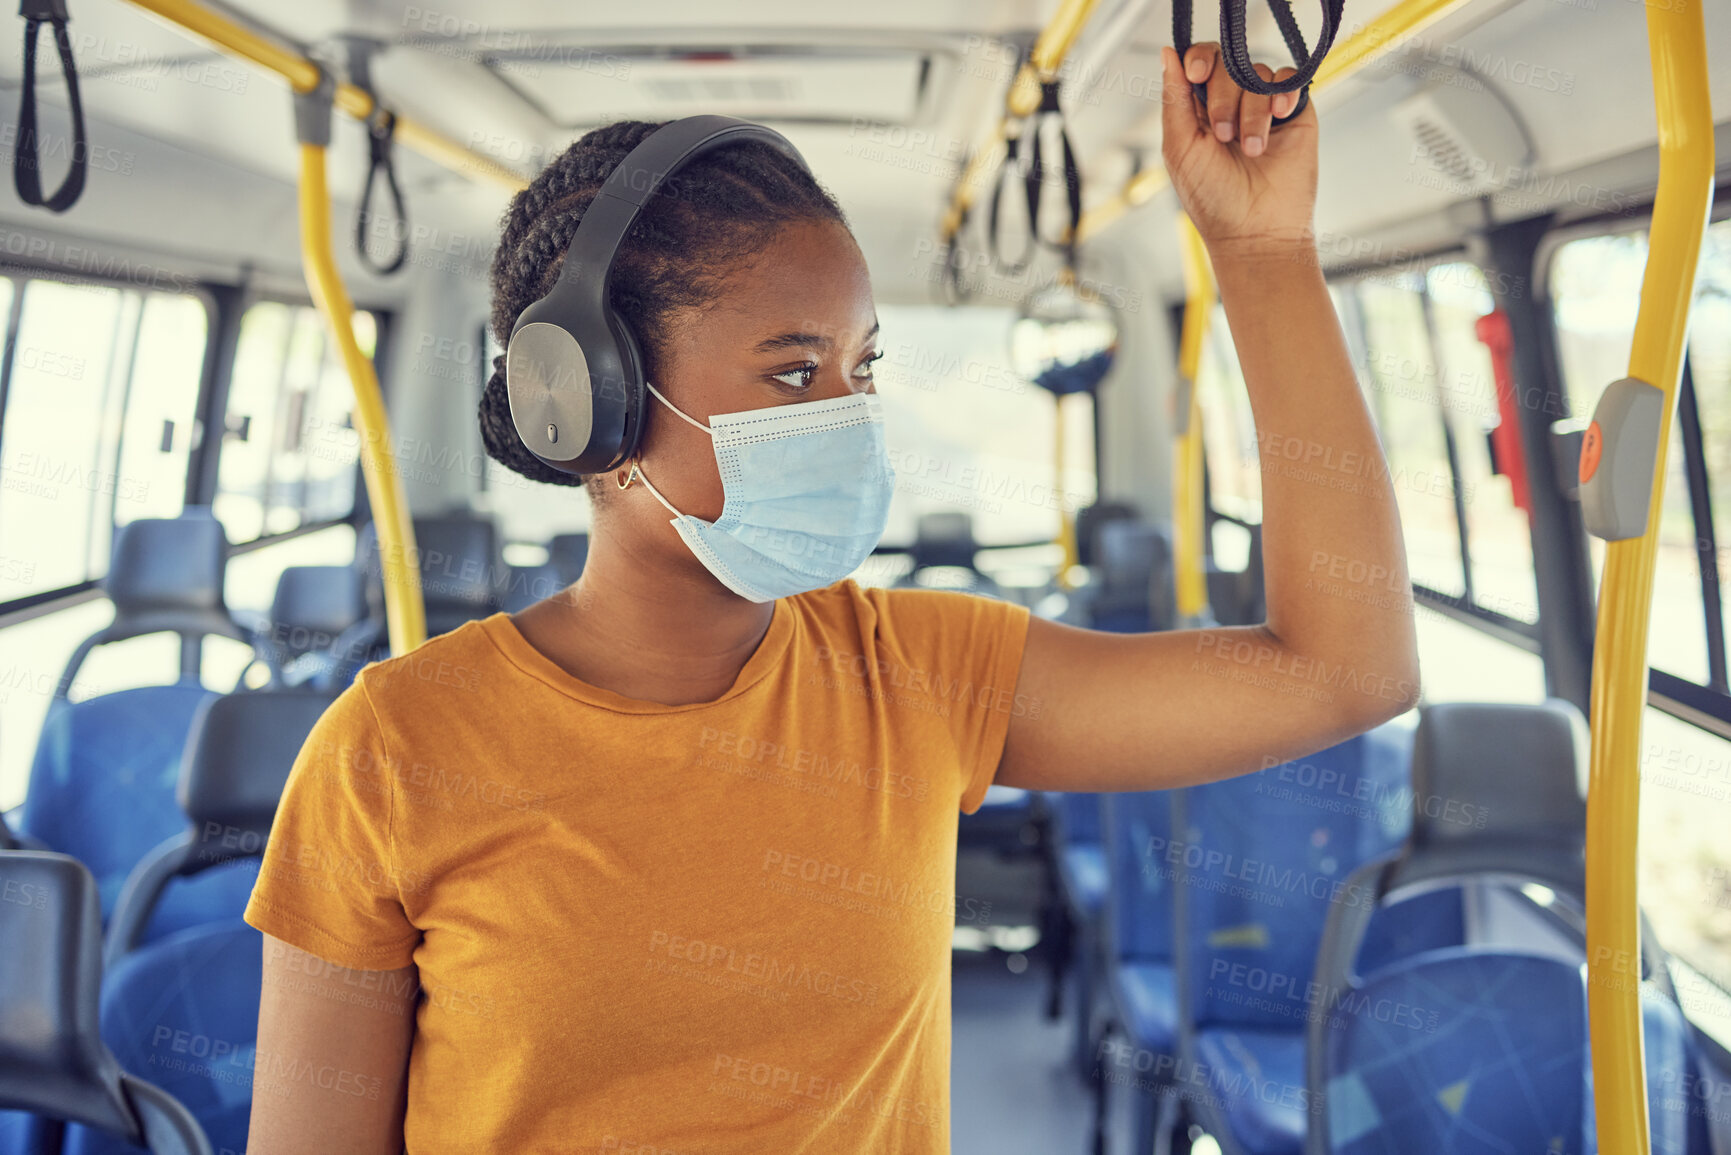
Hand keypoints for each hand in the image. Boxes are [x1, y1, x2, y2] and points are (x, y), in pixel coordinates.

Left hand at [1159, 43, 1318, 258]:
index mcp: (1199, 110)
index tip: (1197, 75)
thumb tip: (1168, 53)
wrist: (1256, 230)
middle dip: (1224, 97)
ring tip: (1252, 149)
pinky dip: (1283, 92)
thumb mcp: (1181, 147)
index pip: (1200, 62)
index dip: (1199, 59)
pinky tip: (1279, 115)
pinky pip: (1291, 80)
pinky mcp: (1294, 114)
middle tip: (1224, 137)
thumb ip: (1174, 99)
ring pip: (1260, 74)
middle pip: (1229, 63)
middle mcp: (1232, 104)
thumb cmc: (1213, 199)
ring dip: (1253, 111)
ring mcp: (1263, 107)